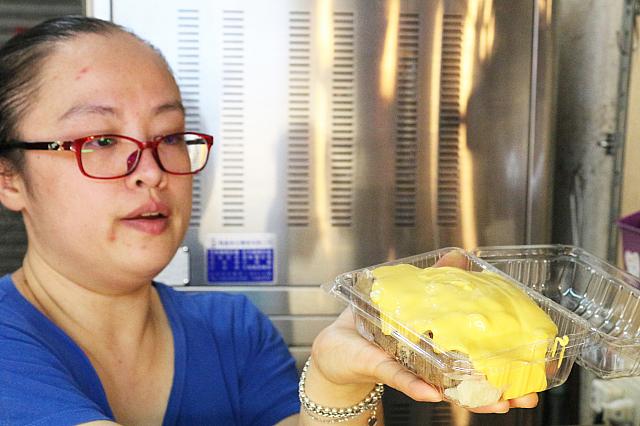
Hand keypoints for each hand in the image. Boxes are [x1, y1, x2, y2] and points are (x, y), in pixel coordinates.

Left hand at [308, 249, 538, 413]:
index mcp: (440, 347)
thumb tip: (460, 257)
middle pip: (470, 383)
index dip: (508, 367)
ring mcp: (408, 370)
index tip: (537, 373)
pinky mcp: (381, 367)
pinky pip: (400, 378)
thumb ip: (434, 280)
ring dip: (470, 397)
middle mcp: (428, 365)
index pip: (479, 359)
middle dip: (502, 391)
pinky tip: (432, 393)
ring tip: (496, 402)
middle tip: (528, 395)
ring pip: (443, 388)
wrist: (335, 346)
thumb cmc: (370, 325)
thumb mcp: (405, 297)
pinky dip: (415, 385)